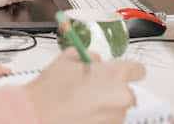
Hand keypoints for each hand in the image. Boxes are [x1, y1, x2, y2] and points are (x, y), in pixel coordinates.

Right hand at [24, 49, 144, 123]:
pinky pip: (107, 121)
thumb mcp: (67, 59)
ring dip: (104, 106)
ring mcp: (115, 118)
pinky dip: (97, 118)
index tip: (118, 73)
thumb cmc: (51, 89)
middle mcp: (121, 98)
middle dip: (112, 91)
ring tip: (81, 104)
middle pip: (127, 92)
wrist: (35, 116)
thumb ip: (88, 55)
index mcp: (115, 75)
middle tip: (91, 90)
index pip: (138, 70)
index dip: (127, 70)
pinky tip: (80, 114)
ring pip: (117, 109)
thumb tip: (96, 61)